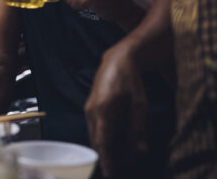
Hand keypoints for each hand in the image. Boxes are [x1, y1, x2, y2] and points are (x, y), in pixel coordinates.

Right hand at [85, 43, 147, 177]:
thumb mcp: (140, 105)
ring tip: (122, 159)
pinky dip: (104, 139)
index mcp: (103, 110)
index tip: (110, 174)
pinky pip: (95, 129)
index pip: (103, 142)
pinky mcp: (90, 108)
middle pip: (97, 141)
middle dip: (108, 157)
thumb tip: (140, 152)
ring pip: (95, 136)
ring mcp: (88, 109)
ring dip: (107, 148)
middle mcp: (91, 111)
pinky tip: (116, 143)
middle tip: (121, 169)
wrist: (117, 60)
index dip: (107, 160)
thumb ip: (138, 130)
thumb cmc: (131, 81)